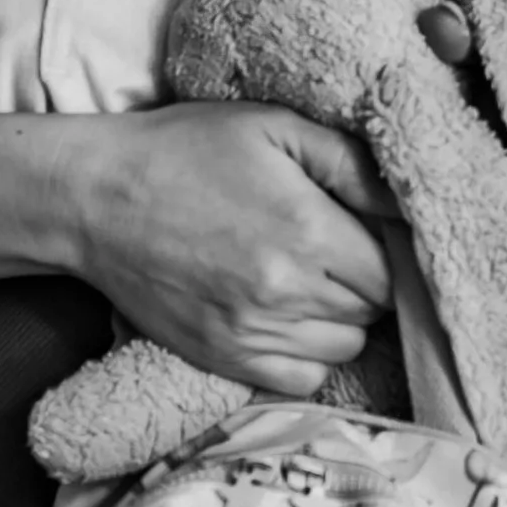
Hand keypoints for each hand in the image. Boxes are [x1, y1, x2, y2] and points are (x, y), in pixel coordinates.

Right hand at [67, 103, 394, 395]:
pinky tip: (288, 316)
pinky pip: (301, 379)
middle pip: (373, 311)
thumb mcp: (274, 127)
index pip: (393, 269)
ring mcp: (252, 335)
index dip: (389, 249)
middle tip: (338, 247)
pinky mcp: (224, 360)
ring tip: (310, 278)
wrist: (97, 198)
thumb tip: (409, 199)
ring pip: (343, 348)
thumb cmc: (186, 150)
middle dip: (367, 281)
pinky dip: (308, 355)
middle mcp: (285, 293)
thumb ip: (351, 162)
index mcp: (307, 231)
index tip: (367, 230)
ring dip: (340, 318)